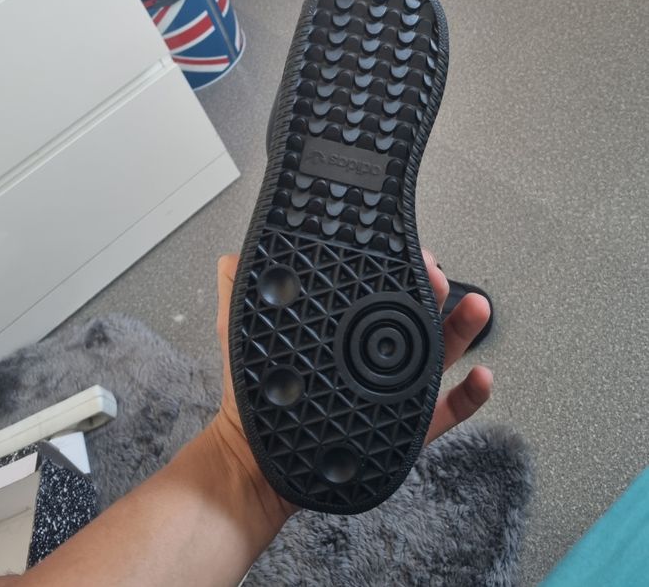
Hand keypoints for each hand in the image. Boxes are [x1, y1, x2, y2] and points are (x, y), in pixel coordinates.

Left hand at [210, 251, 491, 510]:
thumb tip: (231, 255)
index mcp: (344, 333)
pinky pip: (446, 413)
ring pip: (438, 355)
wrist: (257, 464)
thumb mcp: (243, 337)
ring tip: (477, 308)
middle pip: (415, 317)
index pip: (378, 293)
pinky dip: (470, 397)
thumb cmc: (254, 399)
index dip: (397, 268)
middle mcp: (372, 358)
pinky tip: (482, 377)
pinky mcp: (404, 431)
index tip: (407, 250)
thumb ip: (236, 292)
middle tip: (436, 272)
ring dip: (463, 329)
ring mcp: (392, 393)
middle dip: (433, 289)